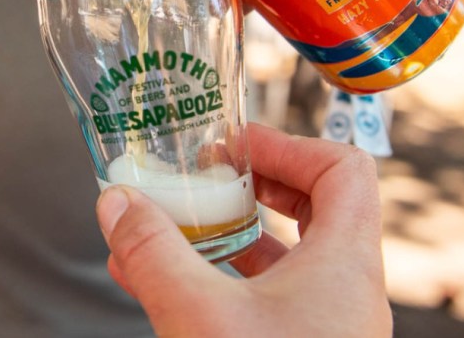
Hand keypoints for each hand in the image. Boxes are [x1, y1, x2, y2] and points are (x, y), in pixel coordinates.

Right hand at [96, 123, 391, 337]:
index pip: (344, 169)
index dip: (290, 143)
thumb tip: (116, 202)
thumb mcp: (200, 317)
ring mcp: (328, 328)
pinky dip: (222, 278)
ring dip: (230, 234)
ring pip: (287, 256)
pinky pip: (268, 299)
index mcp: (345, 266)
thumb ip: (154, 252)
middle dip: (256, 183)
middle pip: (318, 205)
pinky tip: (165, 284)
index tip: (236, 144)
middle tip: (212, 175)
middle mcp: (347, 293)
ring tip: (175, 226)